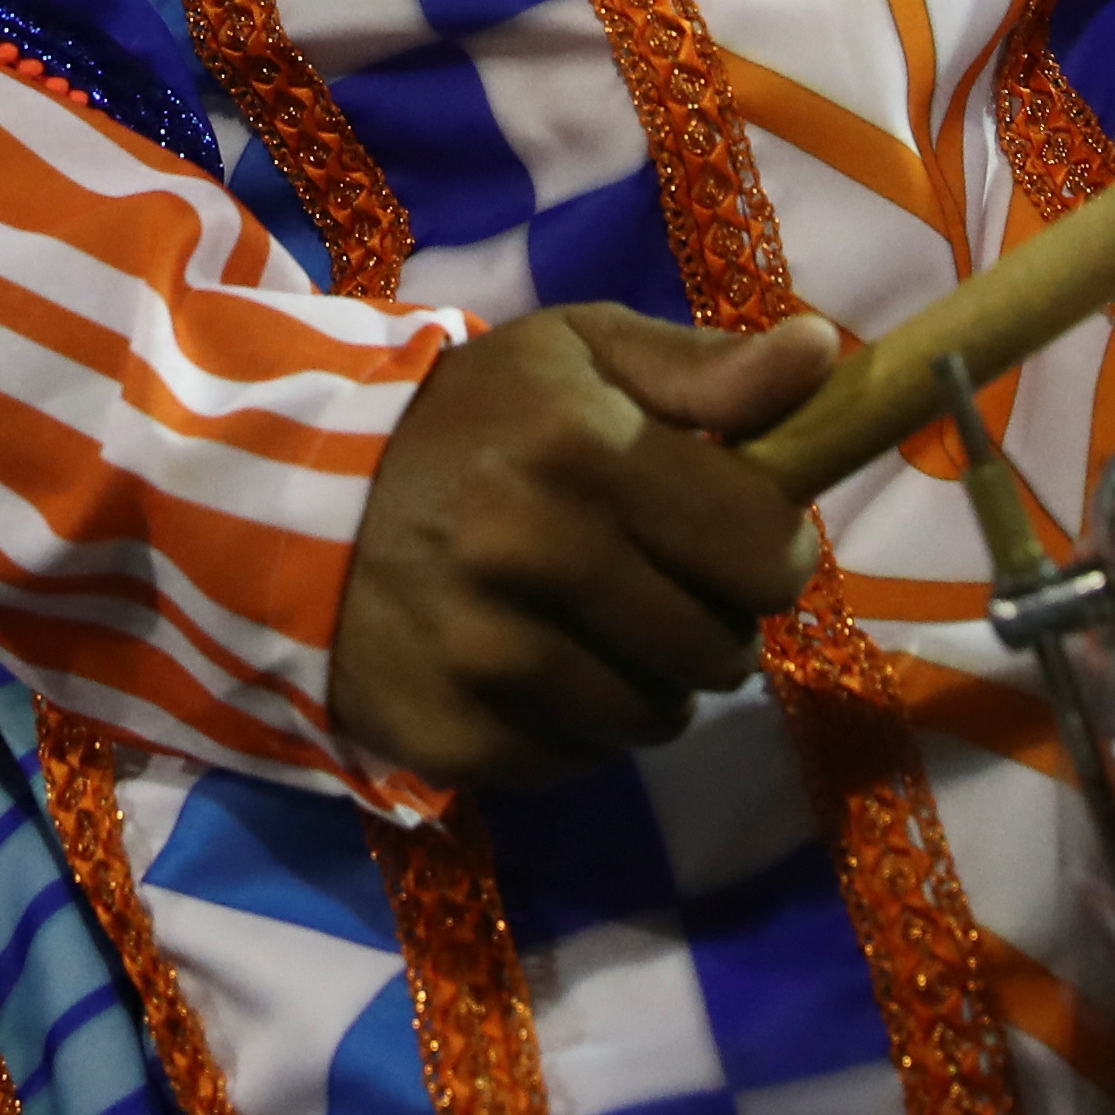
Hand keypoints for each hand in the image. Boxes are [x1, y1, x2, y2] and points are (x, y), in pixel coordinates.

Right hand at [332, 305, 836, 791]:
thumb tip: (823, 354)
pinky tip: (529, 671)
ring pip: (652, 719)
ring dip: (647, 685)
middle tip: (654, 586)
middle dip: (711, 624)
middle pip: (720, 650)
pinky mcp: (447, 736)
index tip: (735, 539)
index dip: (769, 552)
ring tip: (593, 630)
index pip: (764, 551)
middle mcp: (533, 554)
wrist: (291, 495)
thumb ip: (705, 367)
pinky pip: (573, 762)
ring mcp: (484, 656)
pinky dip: (572, 730)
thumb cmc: (468, 416)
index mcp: (583, 450)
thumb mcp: (580, 352)